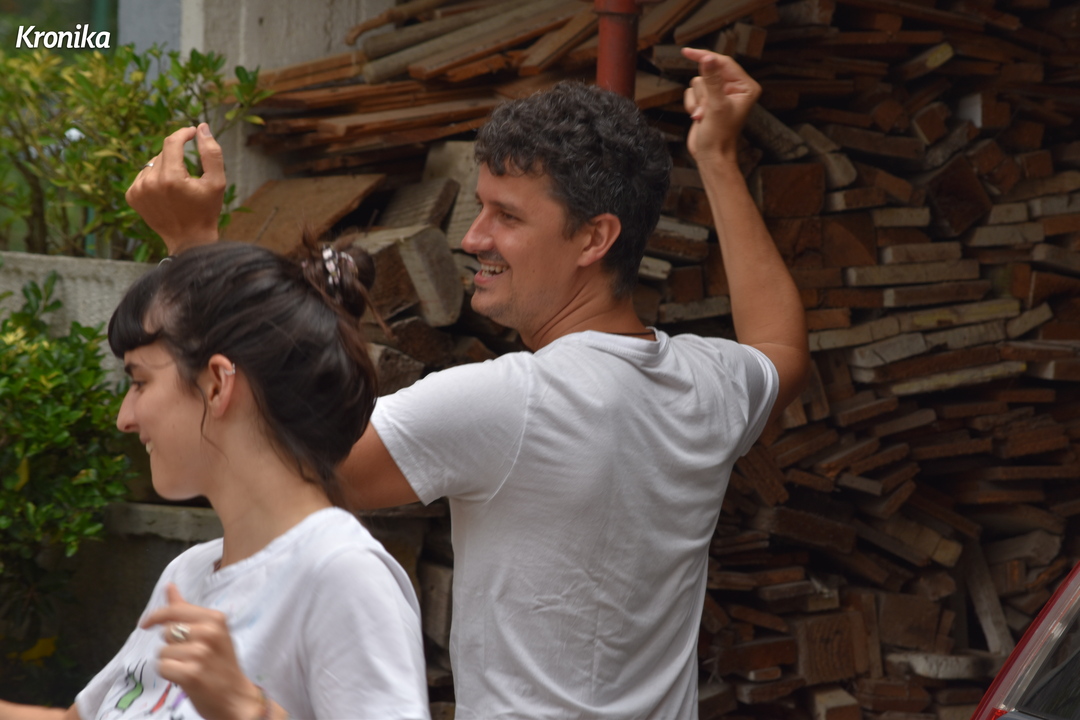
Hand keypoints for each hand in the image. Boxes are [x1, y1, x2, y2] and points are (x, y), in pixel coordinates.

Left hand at [127, 123, 224, 254]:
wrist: (188, 240)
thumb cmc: (206, 211)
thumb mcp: (217, 182)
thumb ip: (211, 153)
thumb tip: (202, 127)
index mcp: (171, 178)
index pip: (172, 142)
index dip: (183, 133)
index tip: (192, 132)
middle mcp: (150, 182)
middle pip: (163, 153)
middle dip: (177, 157)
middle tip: (190, 175)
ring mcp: (138, 190)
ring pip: (152, 163)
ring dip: (166, 167)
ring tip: (177, 186)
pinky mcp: (132, 196)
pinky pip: (143, 175)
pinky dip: (154, 178)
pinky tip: (165, 192)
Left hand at [142, 584, 264, 719]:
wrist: (236, 697)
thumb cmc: (221, 663)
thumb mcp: (211, 631)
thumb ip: (186, 609)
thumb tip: (169, 587)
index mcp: (215, 618)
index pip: (174, 611)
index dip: (155, 617)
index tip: (144, 624)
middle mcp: (209, 632)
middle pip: (166, 632)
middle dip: (171, 645)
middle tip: (190, 655)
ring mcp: (201, 653)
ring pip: (162, 652)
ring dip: (170, 661)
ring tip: (190, 667)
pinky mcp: (192, 674)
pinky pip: (162, 668)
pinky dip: (169, 675)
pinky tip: (185, 678)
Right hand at [680, 48, 760, 161]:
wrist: (711, 155)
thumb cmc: (719, 135)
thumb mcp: (716, 105)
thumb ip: (712, 80)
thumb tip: (707, 58)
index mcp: (745, 86)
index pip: (724, 63)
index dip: (705, 57)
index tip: (687, 52)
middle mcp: (734, 88)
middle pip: (708, 73)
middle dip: (703, 92)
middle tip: (706, 110)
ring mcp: (720, 95)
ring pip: (698, 82)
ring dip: (697, 100)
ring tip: (703, 116)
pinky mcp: (708, 101)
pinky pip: (692, 92)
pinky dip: (692, 104)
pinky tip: (699, 118)